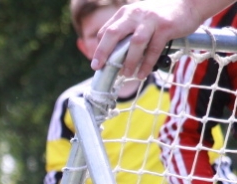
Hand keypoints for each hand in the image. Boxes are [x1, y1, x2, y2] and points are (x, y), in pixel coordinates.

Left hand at [91, 0, 214, 78]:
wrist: (190, 4)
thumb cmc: (162, 15)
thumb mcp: (140, 17)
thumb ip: (127, 30)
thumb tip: (113, 53)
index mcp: (126, 13)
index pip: (106, 31)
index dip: (99, 48)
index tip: (97, 63)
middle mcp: (135, 14)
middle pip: (113, 34)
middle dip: (103, 52)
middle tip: (98, 67)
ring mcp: (151, 20)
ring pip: (134, 43)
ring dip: (128, 61)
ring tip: (125, 74)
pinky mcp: (165, 27)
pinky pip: (153, 49)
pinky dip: (146, 64)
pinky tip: (142, 73)